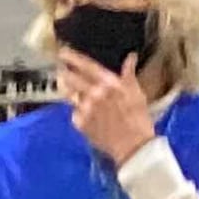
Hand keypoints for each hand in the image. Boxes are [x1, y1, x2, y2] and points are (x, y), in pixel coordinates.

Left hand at [59, 48, 155, 168]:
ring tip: (69, 90)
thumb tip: (130, 57)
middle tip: (60, 70)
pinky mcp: (80, 124)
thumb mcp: (136, 92)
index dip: (73, 58)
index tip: (63, 52)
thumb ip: (129, 73)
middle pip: (71, 79)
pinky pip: (75, 113)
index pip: (86, 66)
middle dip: (64, 73)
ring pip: (70, 96)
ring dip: (68, 91)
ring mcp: (85, 110)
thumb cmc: (138, 118)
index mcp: (109, 83)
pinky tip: (85, 114)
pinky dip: (78, 112)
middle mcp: (93, 94)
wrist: (133, 146)